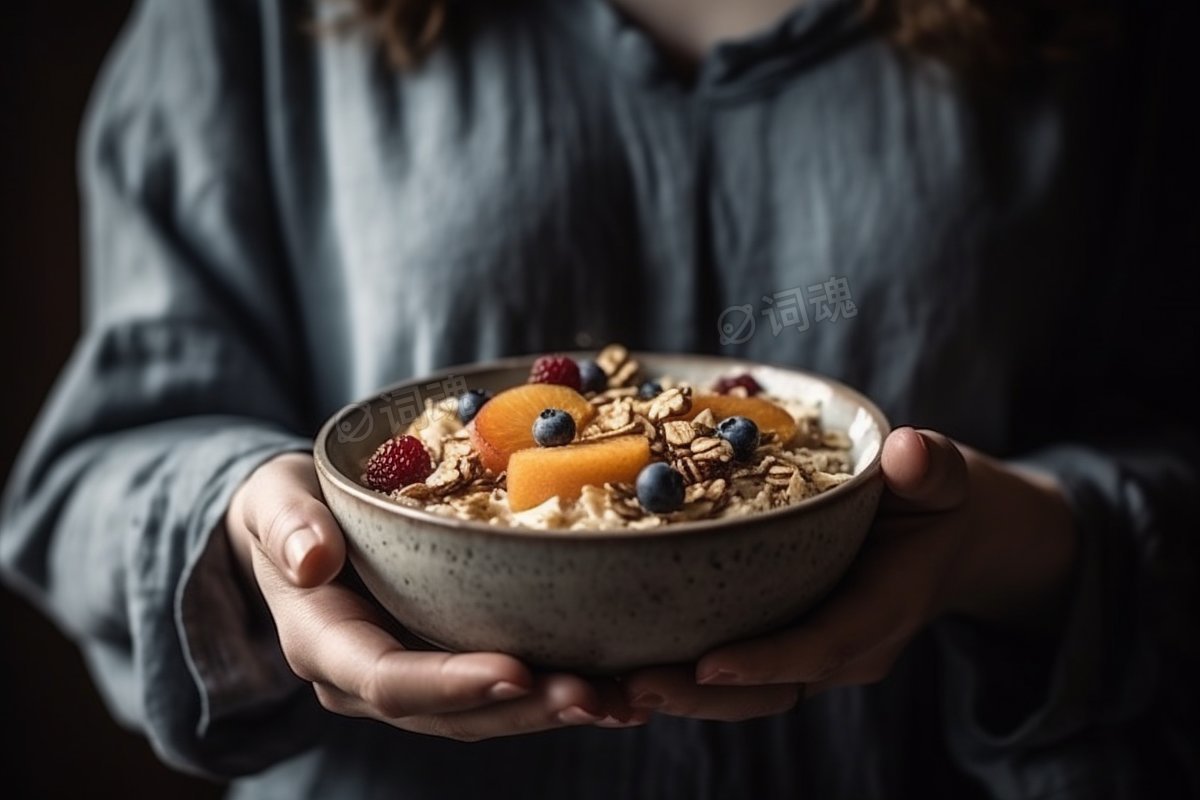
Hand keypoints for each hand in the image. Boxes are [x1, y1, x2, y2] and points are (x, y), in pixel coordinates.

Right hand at [225, 453, 646, 739]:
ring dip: (552, 710)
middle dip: (525, 710)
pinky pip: (498, 690)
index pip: (386, 678)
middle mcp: (366, 678)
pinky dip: (553, 690)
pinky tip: (614, 685)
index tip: (518, 672)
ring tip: (624, 700)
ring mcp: (409, 676)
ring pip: (482, 713)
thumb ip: (286, 525)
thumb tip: (311, 559)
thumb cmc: (287, 508)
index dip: (452, 682)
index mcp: (323, 643)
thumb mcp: (275, 501)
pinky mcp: (443, 664)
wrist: (294, 529)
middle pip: (449, 711)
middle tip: (598, 697)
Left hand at [620, 427, 1078, 719]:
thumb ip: (929, 468)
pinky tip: (620, 662)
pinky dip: (682, 674)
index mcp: (881, 611)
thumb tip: (910, 453)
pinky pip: (733, 671)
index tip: (708, 664)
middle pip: (770, 689)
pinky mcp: (783, 642)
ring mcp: (812, 653)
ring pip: (744, 692)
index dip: (767, 660)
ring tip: (611, 684)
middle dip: (701, 695)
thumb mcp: (939, 479)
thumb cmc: (932, 502)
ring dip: (680, 694)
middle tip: (631, 684)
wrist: (941, 536)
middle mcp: (844, 647)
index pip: (823, 645)